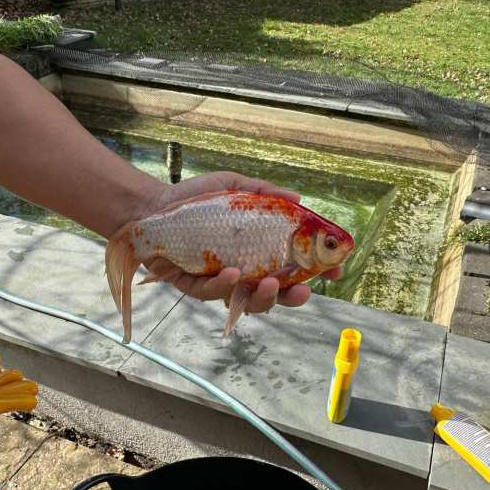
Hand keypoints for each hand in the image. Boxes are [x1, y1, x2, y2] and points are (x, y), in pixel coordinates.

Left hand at [136, 172, 342, 313]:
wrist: (152, 208)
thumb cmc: (196, 200)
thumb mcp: (234, 187)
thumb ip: (264, 193)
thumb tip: (298, 198)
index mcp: (259, 251)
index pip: (294, 266)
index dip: (316, 271)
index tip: (336, 270)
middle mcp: (244, 271)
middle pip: (275, 294)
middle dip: (293, 297)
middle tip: (304, 291)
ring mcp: (220, 281)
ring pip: (247, 302)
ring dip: (263, 298)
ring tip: (271, 285)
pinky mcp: (194, 285)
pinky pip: (212, 293)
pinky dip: (224, 285)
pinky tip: (233, 273)